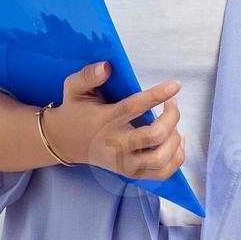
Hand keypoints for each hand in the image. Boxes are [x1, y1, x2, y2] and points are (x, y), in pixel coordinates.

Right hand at [43, 61, 186, 179]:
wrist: (64, 142)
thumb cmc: (75, 111)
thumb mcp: (74, 88)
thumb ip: (88, 75)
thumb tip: (107, 67)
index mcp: (104, 120)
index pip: (133, 108)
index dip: (157, 95)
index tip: (175, 85)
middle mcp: (115, 145)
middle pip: (154, 136)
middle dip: (172, 117)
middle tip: (173, 102)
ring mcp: (124, 163)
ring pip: (161, 158)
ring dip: (175, 138)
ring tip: (173, 122)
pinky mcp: (131, 173)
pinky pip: (162, 172)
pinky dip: (176, 157)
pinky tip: (175, 139)